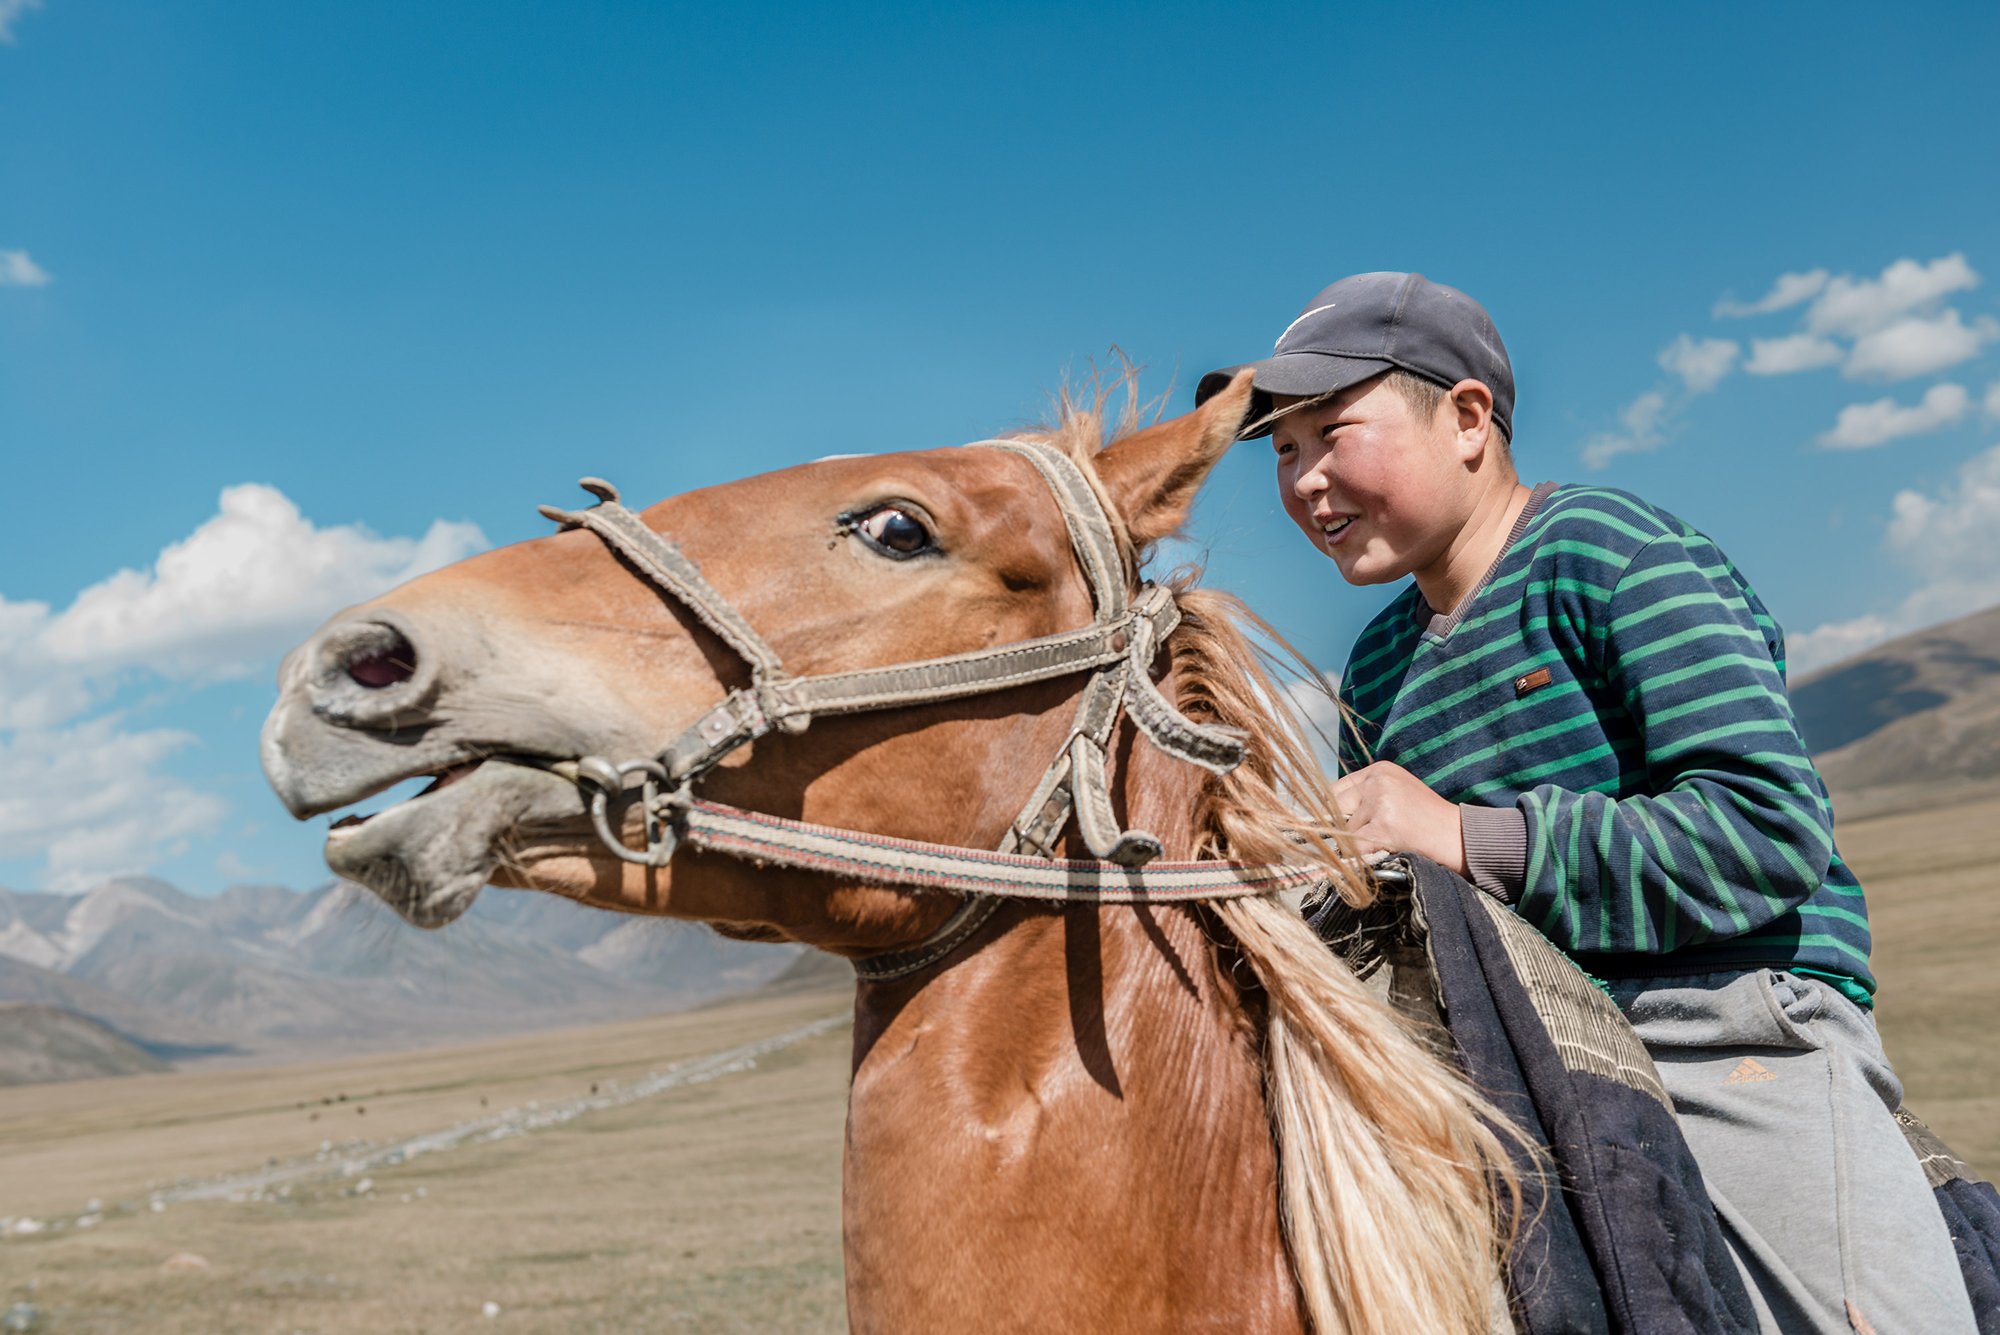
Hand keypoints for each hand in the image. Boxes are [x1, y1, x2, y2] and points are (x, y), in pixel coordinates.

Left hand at [1331, 761, 1466, 875]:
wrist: (1458, 836)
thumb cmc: (1427, 818)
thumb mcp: (1397, 791)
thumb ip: (1366, 795)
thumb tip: (1326, 812)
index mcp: (1380, 770)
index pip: (1336, 788)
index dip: (1333, 810)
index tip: (1334, 824)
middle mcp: (1378, 782)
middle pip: (1335, 807)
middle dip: (1340, 827)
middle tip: (1360, 837)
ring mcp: (1380, 803)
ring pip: (1344, 830)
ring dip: (1357, 843)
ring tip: (1386, 842)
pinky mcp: (1382, 828)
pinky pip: (1354, 847)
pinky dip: (1360, 856)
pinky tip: (1380, 852)